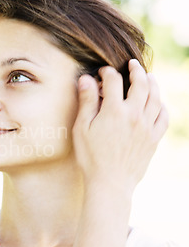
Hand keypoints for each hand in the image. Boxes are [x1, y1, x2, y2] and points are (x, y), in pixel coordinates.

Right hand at [72, 59, 168, 193]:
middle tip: (132, 64)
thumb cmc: (91, 157)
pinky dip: (162, 106)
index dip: (107, 72)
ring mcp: (147, 127)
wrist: (110, 183)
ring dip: (153, 84)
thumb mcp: (82, 128)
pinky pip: (164, 117)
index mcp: (114, 111)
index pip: (114, 81)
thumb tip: (86, 79)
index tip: (103, 72)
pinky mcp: (154, 139)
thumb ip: (86, 102)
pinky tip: (159, 103)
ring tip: (149, 77)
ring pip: (156, 98)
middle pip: (141, 84)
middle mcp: (134, 115)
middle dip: (136, 71)